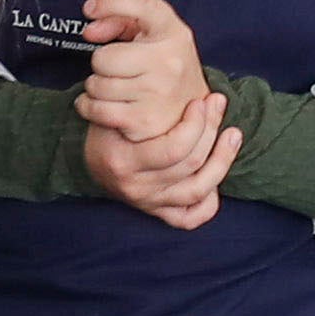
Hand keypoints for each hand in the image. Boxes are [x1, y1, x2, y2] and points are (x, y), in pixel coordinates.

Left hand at [73, 0, 207, 143]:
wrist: (192, 103)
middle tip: (116, 67)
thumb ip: (118, 16)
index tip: (90, 10)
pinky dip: (92, 108)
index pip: (136, 7)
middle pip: (103, 59)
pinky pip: (98, 110)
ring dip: (97, 87)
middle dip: (102, 63)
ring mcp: (159, 94)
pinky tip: (104, 103)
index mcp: (173, 35)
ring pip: (96, 86)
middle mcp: (169, 64)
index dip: (107, 4)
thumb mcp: (153, 28)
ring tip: (115, 86)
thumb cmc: (166, 63)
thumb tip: (90, 31)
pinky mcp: (145, 121)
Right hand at [87, 83, 229, 229]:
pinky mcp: (155, 212)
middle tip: (217, 104)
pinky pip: (188, 218)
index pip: (174, 148)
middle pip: (190, 164)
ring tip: (232, 134)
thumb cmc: (105, 127)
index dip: (196, 124)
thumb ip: (148, 108)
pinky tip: (216, 182)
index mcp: (124, 162)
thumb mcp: (115, 112)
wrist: (81, 156)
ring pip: (198, 190)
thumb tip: (195, 96)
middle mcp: (137, 188)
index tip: (201, 102)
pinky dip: (207, 204)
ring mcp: (147, 203)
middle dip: (211, 129)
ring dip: (222, 160)